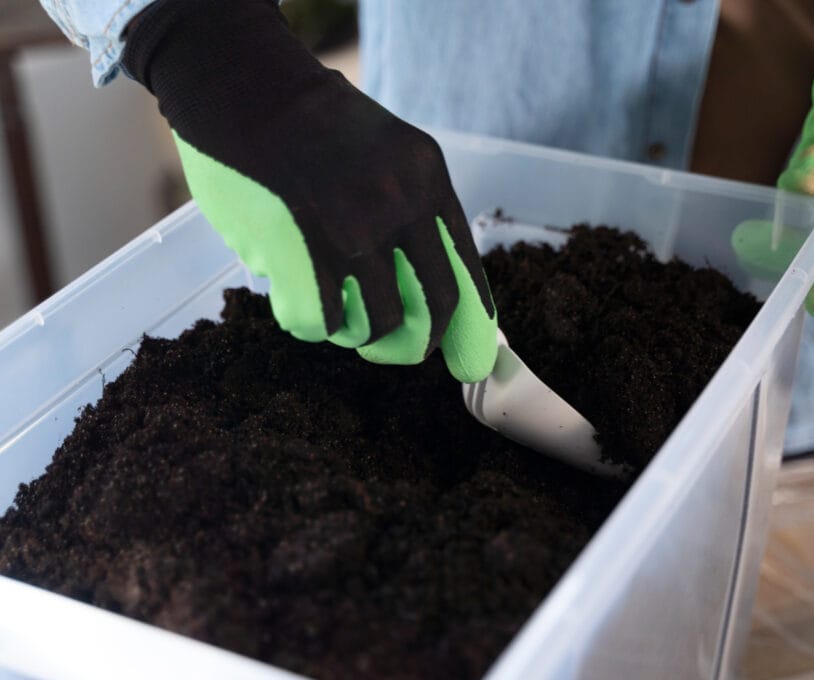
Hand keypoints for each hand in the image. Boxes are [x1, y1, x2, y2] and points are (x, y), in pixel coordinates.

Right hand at [123, 0, 496, 381]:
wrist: (244, 85)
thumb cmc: (309, 123)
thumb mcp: (387, 150)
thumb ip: (410, 209)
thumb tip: (417, 289)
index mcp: (427, 179)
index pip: (465, 270)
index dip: (469, 326)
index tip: (469, 360)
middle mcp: (401, 207)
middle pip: (434, 307)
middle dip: (416, 345)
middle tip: (395, 353)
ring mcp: (353, 232)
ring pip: (377, 324)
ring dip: (356, 334)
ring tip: (335, 315)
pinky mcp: (302, 252)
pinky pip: (322, 323)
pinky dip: (311, 324)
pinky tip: (294, 301)